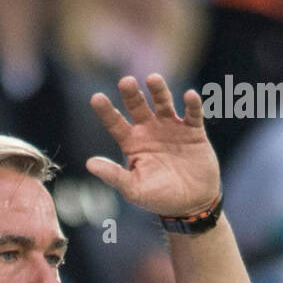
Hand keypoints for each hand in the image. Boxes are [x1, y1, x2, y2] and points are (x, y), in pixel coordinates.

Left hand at [86, 74, 220, 218]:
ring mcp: (171, 127)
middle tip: (125, 82)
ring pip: (163, 102)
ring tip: (152, 79)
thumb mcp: (133, 189)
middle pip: (137, 106)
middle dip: (131, 93)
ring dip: (158, 90)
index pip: (115, 123)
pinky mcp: (193, 130)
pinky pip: (193, 113)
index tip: (96, 98)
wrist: (192, 204)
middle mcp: (149, 130)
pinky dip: (192, 104)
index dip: (106, 111)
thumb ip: (113, 175)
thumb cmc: (159, 198)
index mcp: (132, 143)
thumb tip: (89, 164)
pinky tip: (189, 96)